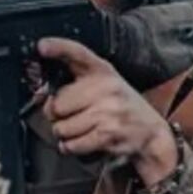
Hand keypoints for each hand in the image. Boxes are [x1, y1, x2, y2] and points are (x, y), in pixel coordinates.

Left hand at [36, 37, 179, 186]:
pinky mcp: (108, 133)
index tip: (42, 46)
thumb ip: (75, 85)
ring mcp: (108, 110)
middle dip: (56, 115)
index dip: (58, 48)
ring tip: (81, 128)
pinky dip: (71, 147)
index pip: (77, 53)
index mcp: (102, 71)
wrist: (151, 132)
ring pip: (61, 128)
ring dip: (65, 133)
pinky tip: (83, 140)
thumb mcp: (104, 85)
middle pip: (56, 104)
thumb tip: (41, 96)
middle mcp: (105, 87)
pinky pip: (72, 144)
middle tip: (71, 115)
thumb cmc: (120, 107)